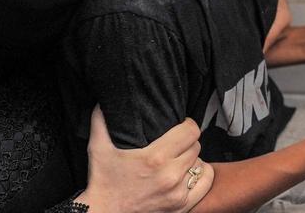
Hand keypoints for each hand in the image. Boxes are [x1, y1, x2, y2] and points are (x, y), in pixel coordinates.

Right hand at [76, 106, 213, 212]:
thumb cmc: (102, 181)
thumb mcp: (98, 148)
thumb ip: (101, 121)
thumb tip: (103, 101)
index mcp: (155, 157)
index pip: (190, 130)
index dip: (186, 124)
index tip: (179, 125)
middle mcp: (170, 175)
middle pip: (196, 146)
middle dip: (187, 142)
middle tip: (175, 143)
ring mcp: (177, 192)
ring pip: (200, 163)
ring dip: (192, 159)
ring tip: (179, 158)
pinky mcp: (181, 206)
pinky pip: (205, 183)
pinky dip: (200, 176)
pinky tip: (188, 173)